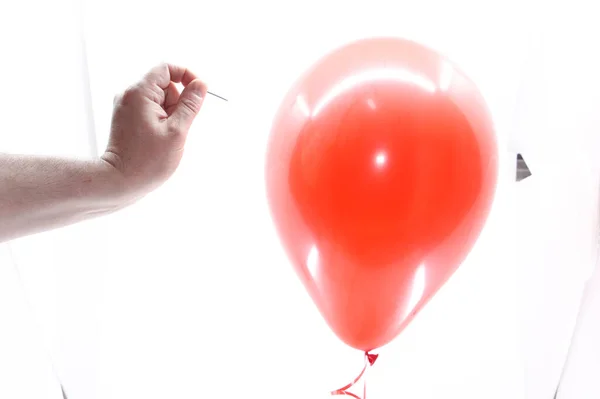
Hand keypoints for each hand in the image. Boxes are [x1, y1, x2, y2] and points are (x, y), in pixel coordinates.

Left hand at [101, 63, 206, 202]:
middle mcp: (129, 94)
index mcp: (140, 92)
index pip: (167, 68)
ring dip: (171, 114)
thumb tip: (201, 84)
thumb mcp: (177, 131)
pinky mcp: (127, 118)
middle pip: (165, 85)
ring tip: (166, 137)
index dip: (186, 75)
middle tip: (176, 127)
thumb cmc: (148, 161)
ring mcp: (126, 106)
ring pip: (160, 99)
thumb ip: (191, 104)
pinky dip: (162, 121)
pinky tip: (159, 139)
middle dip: (178, 102)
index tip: (199, 93)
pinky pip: (151, 110)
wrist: (119, 182)